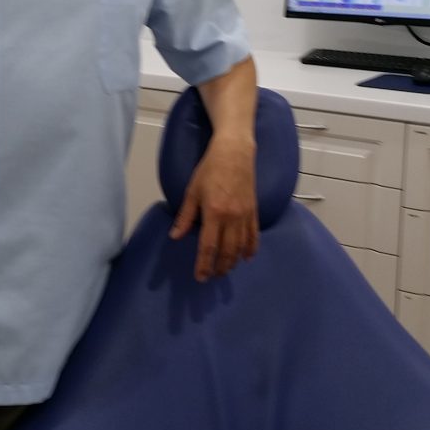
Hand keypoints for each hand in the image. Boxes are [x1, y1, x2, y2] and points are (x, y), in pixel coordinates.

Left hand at [169, 134, 258, 281]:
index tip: (200, 277)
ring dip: (233, 261)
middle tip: (212, 276)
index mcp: (214, 213)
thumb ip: (185, 216)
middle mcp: (232, 218)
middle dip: (219, 267)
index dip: (204, 265)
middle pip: (227, 251)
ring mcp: (245, 215)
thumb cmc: (210, 169)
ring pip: (241, 247)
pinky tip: (246, 257)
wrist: (235, 152)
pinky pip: (254, 235)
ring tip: (225, 269)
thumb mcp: (192, 191)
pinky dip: (251, 248)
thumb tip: (175, 236)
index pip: (208, 247)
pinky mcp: (254, 211)